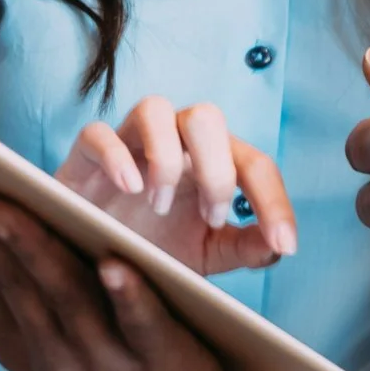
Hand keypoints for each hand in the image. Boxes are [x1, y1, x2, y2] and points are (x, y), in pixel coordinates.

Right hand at [0, 174, 246, 370]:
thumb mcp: (33, 350)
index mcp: (21, 347)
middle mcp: (55, 360)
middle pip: (11, 283)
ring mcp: (109, 367)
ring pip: (66, 299)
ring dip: (34, 251)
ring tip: (4, 206)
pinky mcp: (166, 368)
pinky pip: (143, 328)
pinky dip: (128, 297)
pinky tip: (114, 263)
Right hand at [56, 97, 296, 274]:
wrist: (95, 261)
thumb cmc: (155, 247)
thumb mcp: (207, 254)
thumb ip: (245, 247)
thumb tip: (279, 246)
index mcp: (211, 161)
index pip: (254, 163)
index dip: (274, 201)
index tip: (285, 244)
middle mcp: (173, 142)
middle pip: (206, 117)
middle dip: (217, 171)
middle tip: (211, 219)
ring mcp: (128, 143)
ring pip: (154, 108)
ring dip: (165, 158)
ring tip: (159, 205)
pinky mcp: (84, 156)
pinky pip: (97, 133)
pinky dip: (114, 156)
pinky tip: (128, 189)